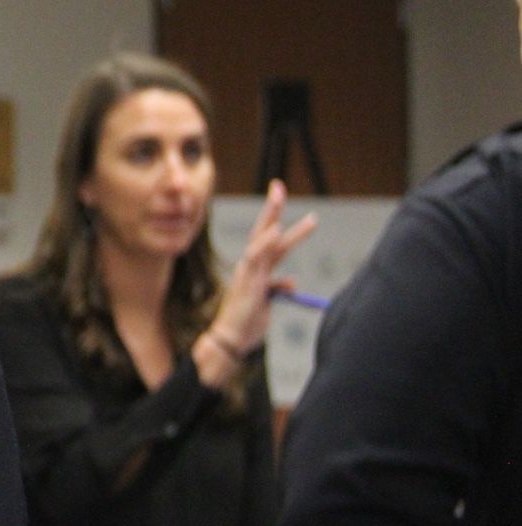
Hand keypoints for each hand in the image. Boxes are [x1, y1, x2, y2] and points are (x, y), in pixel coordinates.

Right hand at [210, 180, 317, 355]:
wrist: (231, 339)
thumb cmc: (246, 323)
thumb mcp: (268, 303)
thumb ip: (278, 288)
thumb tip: (292, 282)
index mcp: (255, 269)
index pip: (269, 240)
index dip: (277, 221)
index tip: (282, 201)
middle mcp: (251, 265)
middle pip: (263, 231)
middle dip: (272, 208)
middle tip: (279, 186)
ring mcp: (248, 270)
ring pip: (265, 241)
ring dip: (278, 221)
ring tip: (294, 207)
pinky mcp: (247, 279)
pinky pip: (256, 256)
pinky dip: (266, 242)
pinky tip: (276, 230)